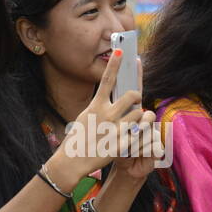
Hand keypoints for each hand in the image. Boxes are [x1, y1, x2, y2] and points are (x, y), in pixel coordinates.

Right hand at [54, 49, 146, 182]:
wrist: (72, 161)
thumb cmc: (78, 138)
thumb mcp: (85, 116)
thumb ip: (99, 106)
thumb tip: (109, 97)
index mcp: (96, 106)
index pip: (107, 80)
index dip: (114, 64)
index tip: (121, 50)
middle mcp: (107, 115)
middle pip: (133, 95)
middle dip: (136, 97)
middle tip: (134, 102)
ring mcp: (116, 129)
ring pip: (140, 113)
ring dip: (139, 116)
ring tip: (132, 123)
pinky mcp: (122, 144)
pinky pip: (140, 132)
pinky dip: (139, 132)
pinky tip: (132, 137)